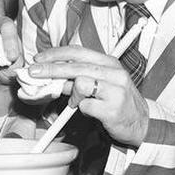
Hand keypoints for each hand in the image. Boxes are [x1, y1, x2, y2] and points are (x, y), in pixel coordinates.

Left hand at [26, 45, 149, 146]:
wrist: (141, 123)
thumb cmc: (118, 101)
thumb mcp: (101, 83)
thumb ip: (79, 76)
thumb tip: (52, 74)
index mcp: (109, 63)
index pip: (78, 51)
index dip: (56, 54)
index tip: (39, 59)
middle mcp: (114, 73)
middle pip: (75, 66)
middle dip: (50, 69)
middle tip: (33, 73)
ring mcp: (115, 91)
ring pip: (80, 84)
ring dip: (72, 95)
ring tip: (78, 103)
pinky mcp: (113, 110)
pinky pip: (85, 106)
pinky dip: (83, 110)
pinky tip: (92, 112)